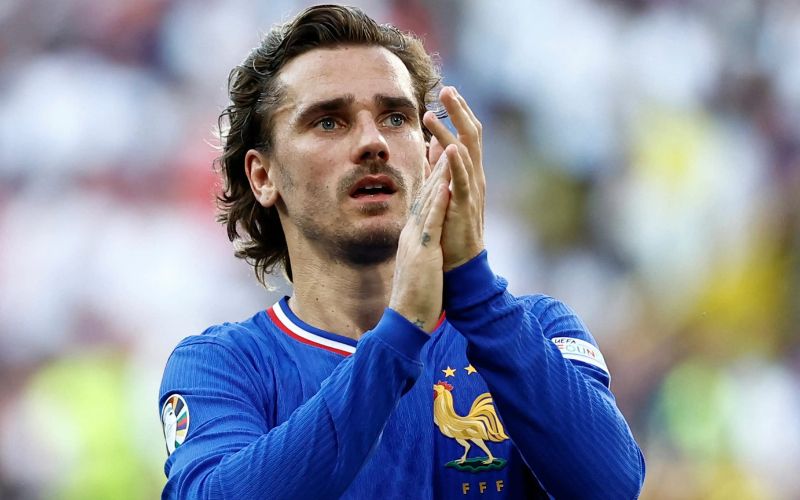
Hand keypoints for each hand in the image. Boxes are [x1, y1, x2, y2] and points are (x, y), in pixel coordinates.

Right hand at [388, 155, 450, 331]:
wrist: (406, 319)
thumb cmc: (414, 297)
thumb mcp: (417, 267)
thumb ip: (418, 251)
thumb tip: (421, 243)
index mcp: (411, 237)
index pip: (422, 202)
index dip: (430, 178)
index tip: (437, 158)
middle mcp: (411, 234)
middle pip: (423, 194)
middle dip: (434, 167)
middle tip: (439, 140)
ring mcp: (416, 241)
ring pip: (428, 201)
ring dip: (437, 175)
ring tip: (446, 149)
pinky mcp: (424, 251)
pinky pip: (433, 221)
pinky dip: (439, 200)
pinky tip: (446, 184)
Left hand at [423, 87, 484, 270]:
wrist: (460, 260)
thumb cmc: (451, 226)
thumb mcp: (445, 190)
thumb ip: (441, 167)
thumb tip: (435, 143)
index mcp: (469, 171)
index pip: (467, 134)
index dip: (459, 112)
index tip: (448, 91)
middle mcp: (474, 176)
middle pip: (471, 135)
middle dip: (459, 111)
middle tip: (447, 89)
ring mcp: (471, 189)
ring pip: (465, 152)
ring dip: (450, 130)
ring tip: (435, 112)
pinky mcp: (465, 205)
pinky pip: (462, 180)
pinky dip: (457, 162)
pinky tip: (450, 147)